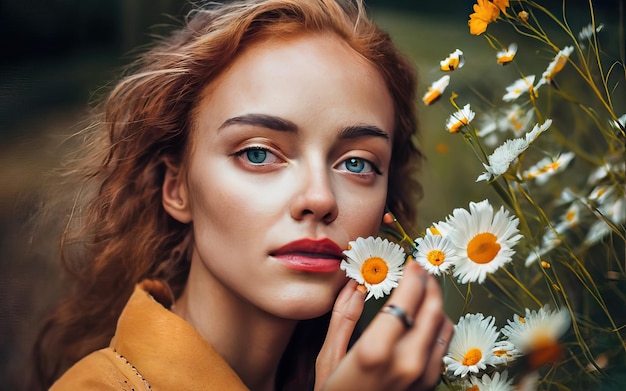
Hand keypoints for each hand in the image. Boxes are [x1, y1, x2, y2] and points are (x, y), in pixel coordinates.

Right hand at [317, 262, 453, 390]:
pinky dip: (438, 328)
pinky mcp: (427, 385)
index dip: (413, 276)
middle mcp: (406, 361)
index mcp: (377, 349)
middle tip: (421, 272)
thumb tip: (354, 285)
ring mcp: (421, 376)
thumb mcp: (329, 356)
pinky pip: (443, 348)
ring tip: (423, 294)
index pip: (408, 299)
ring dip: (437, 306)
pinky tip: (424, 323)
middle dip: (429, 284)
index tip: (411, 263)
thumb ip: (343, 316)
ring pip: (444, 327)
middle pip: (432, 309)